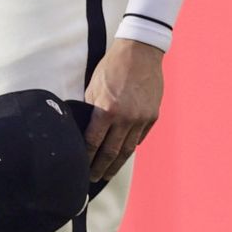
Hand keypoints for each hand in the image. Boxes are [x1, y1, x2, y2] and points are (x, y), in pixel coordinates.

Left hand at [82, 36, 162, 184]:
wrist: (141, 52)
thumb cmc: (112, 66)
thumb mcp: (93, 86)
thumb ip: (90, 110)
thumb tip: (84, 130)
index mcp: (107, 110)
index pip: (93, 143)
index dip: (86, 158)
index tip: (79, 168)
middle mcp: (126, 118)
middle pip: (111, 152)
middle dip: (100, 168)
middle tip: (91, 179)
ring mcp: (142, 119)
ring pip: (127, 150)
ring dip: (116, 165)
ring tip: (107, 174)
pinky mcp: (153, 116)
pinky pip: (139, 138)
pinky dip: (130, 148)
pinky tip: (122, 155)